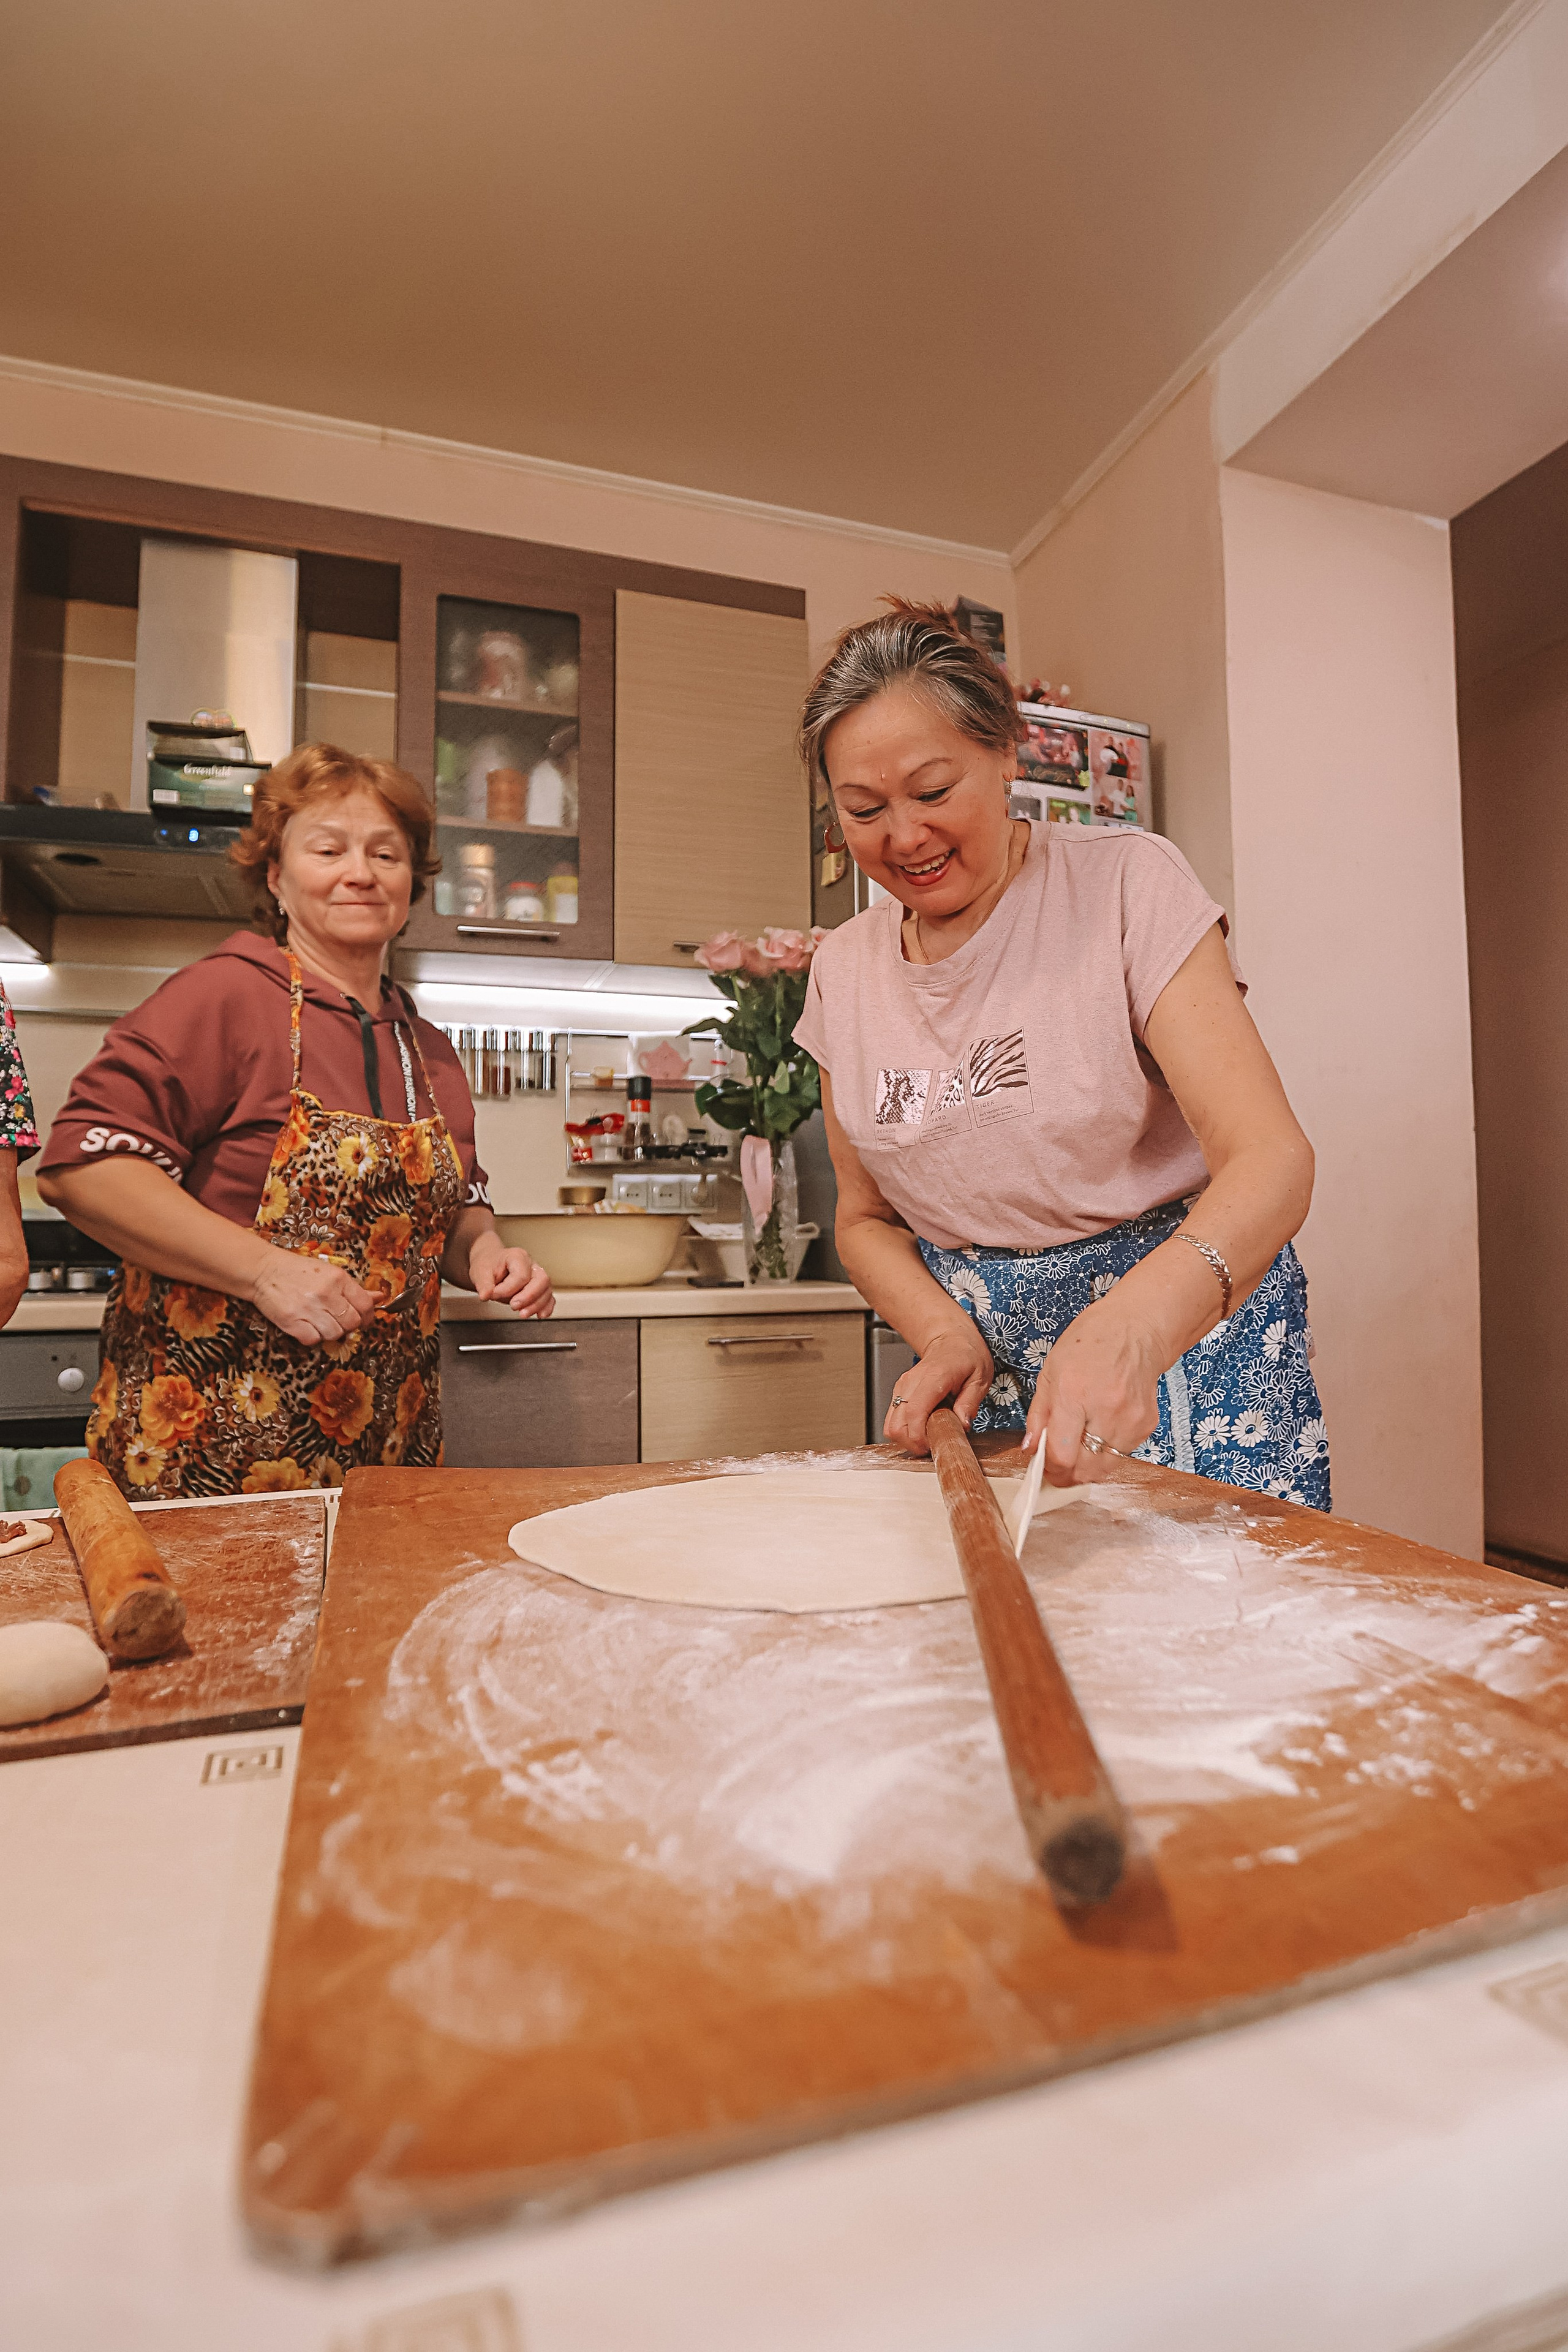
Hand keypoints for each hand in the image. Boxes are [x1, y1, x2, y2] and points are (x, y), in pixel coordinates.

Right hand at [250, 1246, 379, 1345]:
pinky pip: (313, 1340)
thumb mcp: (331, 1273)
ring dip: (330, 1332)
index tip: (362, 1319)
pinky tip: (308, 1326)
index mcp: (338, 1279)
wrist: (264, 1271)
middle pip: (352, 1323)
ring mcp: (309, 1309)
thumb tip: (379, 1298)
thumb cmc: (299, 1272)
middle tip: (338, 1320)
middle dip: (349, 1325)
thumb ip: (355, 1289)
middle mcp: (326, 1294)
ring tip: (321, 1321)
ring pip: (335, 1334)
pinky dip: (313, 1337)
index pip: (365, 1306)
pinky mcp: (292, 1322)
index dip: (367, 1316)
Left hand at [469, 1234, 553, 1318]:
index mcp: (518, 1256)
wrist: (491, 1262)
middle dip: (529, 1297)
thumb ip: (484, 1284)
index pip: (520, 1275)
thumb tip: (485, 1295)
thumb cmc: (489, 1264)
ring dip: (537, 1305)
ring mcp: (537, 1276)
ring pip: (547, 1290)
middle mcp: (532, 1265)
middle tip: (513, 1306)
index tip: (494, 1295)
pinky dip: (546, 1307)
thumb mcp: (480, 1272)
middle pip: (541, 1280)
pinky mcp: (539, 1288)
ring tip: (522, 1314)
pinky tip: (539, 1315)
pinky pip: (549, 1298)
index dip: (507, 1289)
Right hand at [883, 1322, 992, 1456]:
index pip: (914, 1411)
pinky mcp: (899, 1393)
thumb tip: (963, 1424)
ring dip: (907, 1439)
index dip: (919, 1436)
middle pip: (897, 1424)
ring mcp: (902, 1387)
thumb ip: (970, 1402)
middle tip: (933, 1445)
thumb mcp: (980, 1376)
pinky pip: (892, 1420)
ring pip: (890, 1425)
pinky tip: (922, 1429)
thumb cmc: (966, 1355)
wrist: (950, 1340)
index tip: (933, 1446)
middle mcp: (911, 1382)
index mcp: (933, 1377)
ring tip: (928, 1438)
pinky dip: (904, 1431)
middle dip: (913, 1443)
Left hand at [1024, 1296, 1164, 1484]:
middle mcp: (1105, 1409)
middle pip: (1084, 1469)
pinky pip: (1122, 1454)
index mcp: (1074, 1393)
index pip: (1061, 1454)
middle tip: (1058, 1468)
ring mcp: (1130, 1419)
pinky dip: (1107, 1453)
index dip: (1049, 1470)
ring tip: (1078, 1450)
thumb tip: (1031, 1448)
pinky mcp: (1146, 1424)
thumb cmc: (1090, 1343)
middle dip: (1066, 1476)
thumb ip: (1039, 1414)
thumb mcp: (1050, 1371)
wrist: (1136, 1329)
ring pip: (1104, 1468)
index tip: (1043, 1469)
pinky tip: (1099, 1432)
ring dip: (1087, 1467)